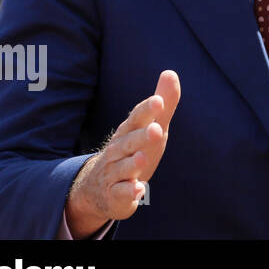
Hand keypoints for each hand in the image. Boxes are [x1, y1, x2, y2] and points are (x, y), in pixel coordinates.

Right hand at [65, 71, 179, 237]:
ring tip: (143, 158)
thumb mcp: (151, 125)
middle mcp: (118, 150)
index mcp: (129, 131)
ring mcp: (115, 173)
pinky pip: (121, 193)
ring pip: (123, 168)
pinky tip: (139, 190)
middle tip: (156, 130)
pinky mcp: (116, 195)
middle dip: (141, 137)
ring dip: (133, 164)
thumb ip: (164, 102)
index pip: (136, 118)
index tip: (159, 101)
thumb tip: (170, 73)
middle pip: (129, 143)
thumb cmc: (133, 149)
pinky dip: (129, 192)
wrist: (99, 187)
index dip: (146, 110)